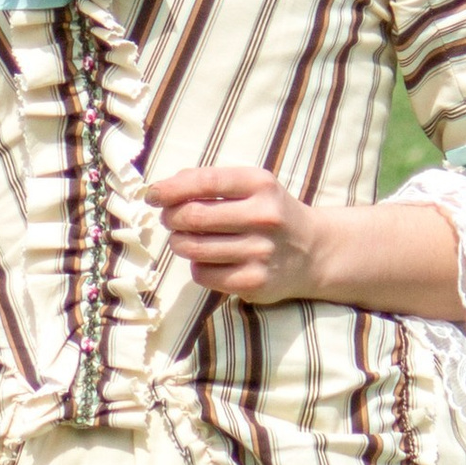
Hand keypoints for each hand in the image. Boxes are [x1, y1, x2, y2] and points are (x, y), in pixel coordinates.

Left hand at [146, 160, 336, 304]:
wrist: (312, 251)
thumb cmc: (268, 213)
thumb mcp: (251, 186)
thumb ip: (211, 182)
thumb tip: (163, 190)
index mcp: (260, 184)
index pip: (204, 182)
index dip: (171, 189)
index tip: (153, 195)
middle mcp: (263, 217)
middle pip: (193, 217)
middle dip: (171, 217)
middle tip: (170, 219)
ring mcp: (260, 252)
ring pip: (193, 248)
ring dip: (178, 243)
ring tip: (184, 239)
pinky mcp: (254, 282)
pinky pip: (203, 274)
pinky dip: (196, 266)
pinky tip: (207, 260)